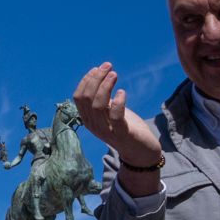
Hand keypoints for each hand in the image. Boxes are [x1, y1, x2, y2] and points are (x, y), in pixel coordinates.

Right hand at [74, 63, 164, 192]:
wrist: (141, 152)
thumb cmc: (126, 128)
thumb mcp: (111, 112)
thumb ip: (104, 99)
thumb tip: (101, 76)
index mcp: (87, 118)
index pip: (79, 97)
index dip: (87, 80)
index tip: (98, 68)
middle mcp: (93, 125)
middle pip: (87, 98)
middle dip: (96, 79)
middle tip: (108, 66)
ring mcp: (106, 130)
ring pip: (98, 105)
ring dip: (106, 86)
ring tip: (114, 75)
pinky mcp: (122, 134)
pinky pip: (115, 116)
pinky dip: (118, 102)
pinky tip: (123, 92)